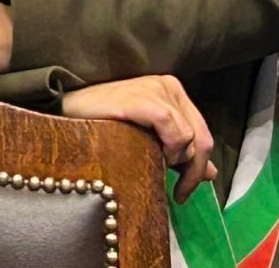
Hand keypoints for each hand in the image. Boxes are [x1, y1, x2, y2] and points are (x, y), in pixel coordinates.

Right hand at [62, 76, 215, 200]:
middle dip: (192, 171)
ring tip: (152, 166)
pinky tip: (151, 158)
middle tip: (178, 193)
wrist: (65, 112)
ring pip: (189, 139)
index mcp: (171, 91)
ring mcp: (156, 89)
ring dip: (175, 160)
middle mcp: (168, 85)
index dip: (198, 167)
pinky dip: (169, 150)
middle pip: (201, 138)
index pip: (202, 133)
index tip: (184, 191)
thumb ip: (178, 151)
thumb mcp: (147, 138)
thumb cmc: (103, 125)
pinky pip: (175, 133)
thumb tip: (212, 172)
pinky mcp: (144, 99)